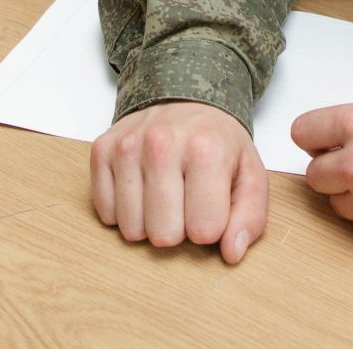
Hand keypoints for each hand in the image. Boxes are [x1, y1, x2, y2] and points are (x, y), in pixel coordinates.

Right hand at [91, 101, 267, 262]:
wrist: (185, 99)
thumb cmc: (218, 143)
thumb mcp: (250, 175)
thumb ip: (251, 218)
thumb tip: (231, 254)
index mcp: (206, 150)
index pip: (203, 231)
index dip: (209, 226)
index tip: (210, 204)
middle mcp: (162, 144)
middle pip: (163, 236)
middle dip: (178, 228)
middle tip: (185, 201)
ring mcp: (127, 146)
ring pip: (131, 230)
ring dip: (149, 222)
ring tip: (164, 194)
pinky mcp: (102, 150)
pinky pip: (105, 213)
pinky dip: (124, 210)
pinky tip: (141, 188)